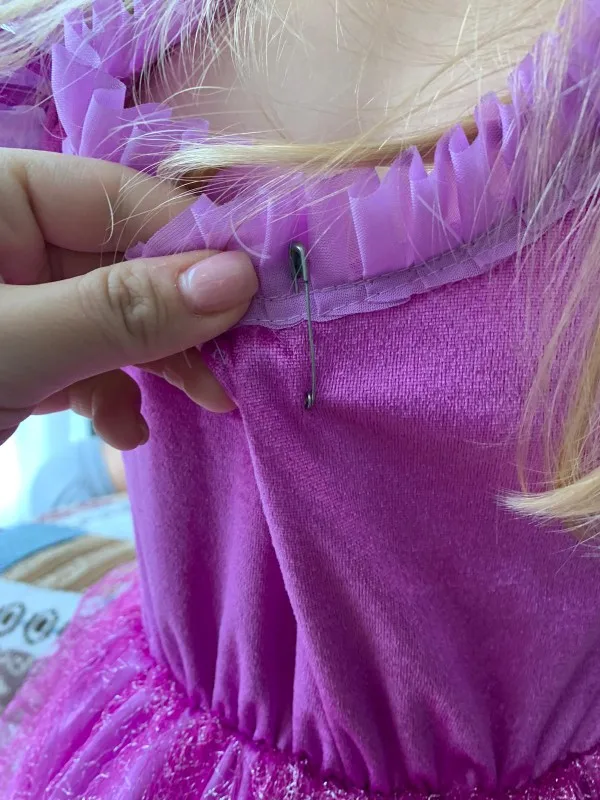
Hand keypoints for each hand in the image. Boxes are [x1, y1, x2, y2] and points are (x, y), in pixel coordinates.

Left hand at [0, 149, 257, 448]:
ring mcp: (26, 300)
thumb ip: (123, 308)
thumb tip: (238, 280)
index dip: (196, 243)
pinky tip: (125, 431)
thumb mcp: (19, 342)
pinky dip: (114, 397)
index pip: (122, 201)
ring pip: (119, 318)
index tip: (260, 290)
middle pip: (130, 264)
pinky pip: (88, 363)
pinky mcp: (29, 355)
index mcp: (4, 197)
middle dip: (186, 318)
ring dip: (165, 364)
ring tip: (213, 401)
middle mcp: (19, 238)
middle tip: (245, 357)